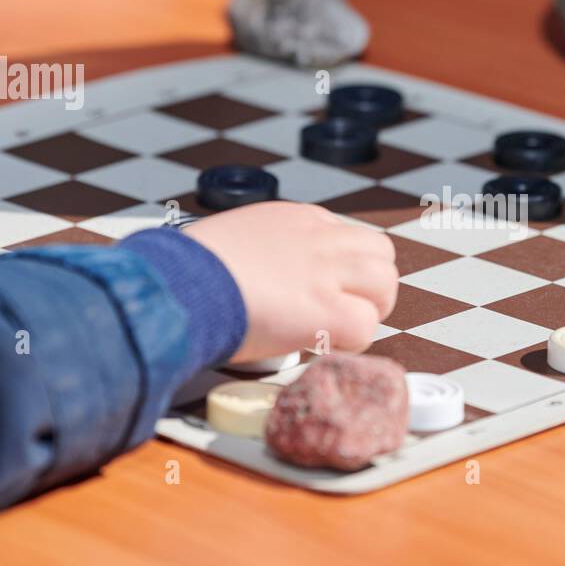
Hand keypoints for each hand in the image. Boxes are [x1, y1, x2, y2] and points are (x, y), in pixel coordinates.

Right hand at [184, 202, 397, 362]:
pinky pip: (366, 328)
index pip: (348, 237)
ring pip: (385, 284)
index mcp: (299, 218)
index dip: (342, 270)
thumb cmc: (188, 270)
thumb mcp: (234, 239)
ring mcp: (328, 273)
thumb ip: (263, 251)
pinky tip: (319, 346)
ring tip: (335, 331)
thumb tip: (262, 278)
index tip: (318, 290)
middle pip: (380, 255)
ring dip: (367, 310)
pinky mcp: (328, 311)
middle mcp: (321, 239)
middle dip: (368, 286)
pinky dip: (349, 343)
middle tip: (339, 312)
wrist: (179, 285)